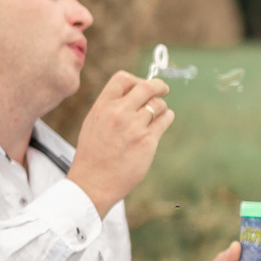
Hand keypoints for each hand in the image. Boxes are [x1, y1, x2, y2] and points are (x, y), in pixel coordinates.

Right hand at [68, 72, 173, 213]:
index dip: (136, 79)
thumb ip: (110, 107)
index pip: (123, 79)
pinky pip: (165, 120)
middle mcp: (119, 113)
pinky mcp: (147, 141)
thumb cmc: (93, 155)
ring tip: (158, 114)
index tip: (143, 84)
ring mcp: (134, 126)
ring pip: (158, 104)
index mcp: (103, 106)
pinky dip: (167, 117)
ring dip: (161, 107)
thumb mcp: (93, 123)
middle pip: (146, 87)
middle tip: (163, 89)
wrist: (93, 182)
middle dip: (158, 86)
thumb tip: (131, 94)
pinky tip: (163, 121)